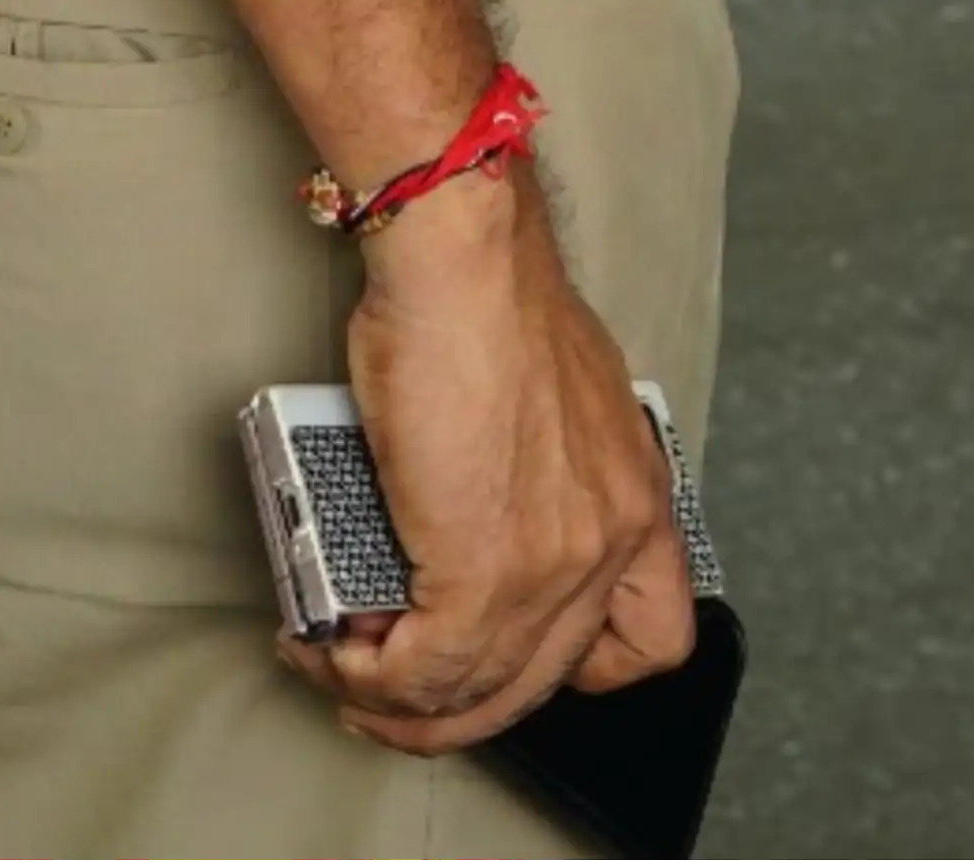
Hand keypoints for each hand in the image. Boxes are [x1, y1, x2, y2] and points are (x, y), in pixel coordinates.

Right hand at [301, 167, 695, 754]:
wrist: (464, 268)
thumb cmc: (489, 310)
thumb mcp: (557, 409)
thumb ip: (543, 483)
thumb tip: (472, 530)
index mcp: (637, 500)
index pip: (648, 639)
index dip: (570, 670)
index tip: (504, 658)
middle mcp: (610, 541)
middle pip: (540, 683)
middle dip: (453, 705)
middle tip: (387, 686)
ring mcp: (552, 563)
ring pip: (476, 693)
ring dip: (393, 699)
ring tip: (341, 668)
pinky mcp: (481, 570)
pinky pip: (422, 674)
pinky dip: (363, 677)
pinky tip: (326, 647)